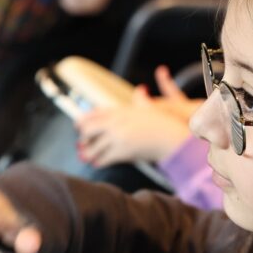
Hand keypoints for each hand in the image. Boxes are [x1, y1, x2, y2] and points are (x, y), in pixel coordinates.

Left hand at [76, 66, 197, 165]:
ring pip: (93, 146)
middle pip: (88, 129)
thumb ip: (142, 99)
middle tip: (82, 143)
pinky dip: (98, 162)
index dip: (83, 120)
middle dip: (83, 137)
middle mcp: (116, 122)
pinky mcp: (121, 152)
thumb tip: (141, 89)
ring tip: (86, 156)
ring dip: (88, 153)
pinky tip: (97, 163)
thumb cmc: (166, 124)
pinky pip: (103, 158)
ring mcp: (118, 137)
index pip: (94, 113)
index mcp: (121, 111)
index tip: (78, 125)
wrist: (173, 139)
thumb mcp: (151, 108)